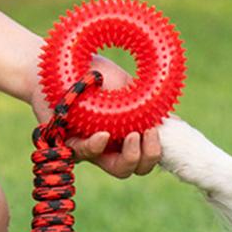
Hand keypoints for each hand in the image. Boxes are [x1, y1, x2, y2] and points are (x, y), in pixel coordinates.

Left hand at [30, 54, 161, 177]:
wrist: (55, 61)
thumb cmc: (92, 72)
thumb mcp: (127, 86)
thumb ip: (147, 106)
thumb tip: (176, 123)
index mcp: (128, 132)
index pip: (149, 154)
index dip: (159, 150)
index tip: (160, 130)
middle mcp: (113, 146)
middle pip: (138, 168)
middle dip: (149, 156)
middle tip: (148, 133)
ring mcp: (93, 149)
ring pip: (119, 170)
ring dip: (131, 157)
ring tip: (133, 136)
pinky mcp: (68, 146)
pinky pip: (86, 155)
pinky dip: (97, 147)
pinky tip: (104, 136)